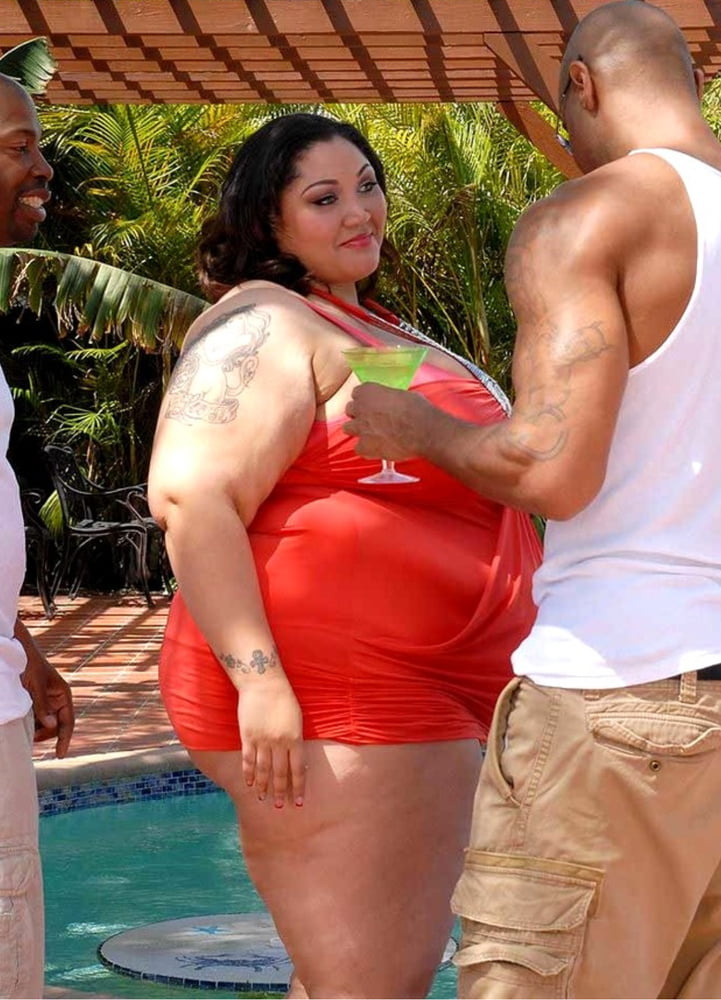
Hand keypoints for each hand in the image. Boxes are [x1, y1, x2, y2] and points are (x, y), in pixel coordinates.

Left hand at [21, 655, 73, 758]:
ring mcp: (45, 702)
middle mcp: (56, 700)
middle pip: (55, 727)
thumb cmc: (29, 664)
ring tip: (24, 729)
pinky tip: (21, 723)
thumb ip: (42, 706)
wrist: (16, 651)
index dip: (64, 739)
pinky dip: (29, 724)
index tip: (60, 755)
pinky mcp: (33, 703)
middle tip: (29, 739)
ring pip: (44, 725)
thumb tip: (52, 726)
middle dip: (45, 734)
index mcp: (63, 694)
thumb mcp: (35, 685)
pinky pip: (35, 720)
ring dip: (35, 730)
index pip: (68, 721)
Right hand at [238, 677, 305, 807]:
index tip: (300, 802)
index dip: (299, 787)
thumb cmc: (284, 699)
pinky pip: (248, 760)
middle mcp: (279, 743)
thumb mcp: (297, 719)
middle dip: (281, 792)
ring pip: (263, 770)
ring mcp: (262, 741)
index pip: (298, 769)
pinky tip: (250, 784)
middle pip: (280, 773)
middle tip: (281, 806)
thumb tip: (296, 760)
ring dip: (264, 787)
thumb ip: (296, 740)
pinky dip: (248, 774)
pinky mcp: (247, 737)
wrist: (263, 683)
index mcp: (295, 738)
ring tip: (264, 799)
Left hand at [343, 382, 426, 460]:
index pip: (357, 393)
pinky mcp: (364, 446)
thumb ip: (390, 399)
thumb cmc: (418, 411)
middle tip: (372, 420)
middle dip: (359, 414)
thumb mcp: (403, 395)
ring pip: (348, 428)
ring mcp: (360, 427)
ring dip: (358, 431)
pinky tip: (377, 449)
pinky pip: (358, 448)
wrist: (423, 431)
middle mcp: (360, 407)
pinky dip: (366, 450)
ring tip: (372, 435)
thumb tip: (393, 403)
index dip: (366, 400)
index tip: (372, 405)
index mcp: (369, 391)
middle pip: (350, 410)